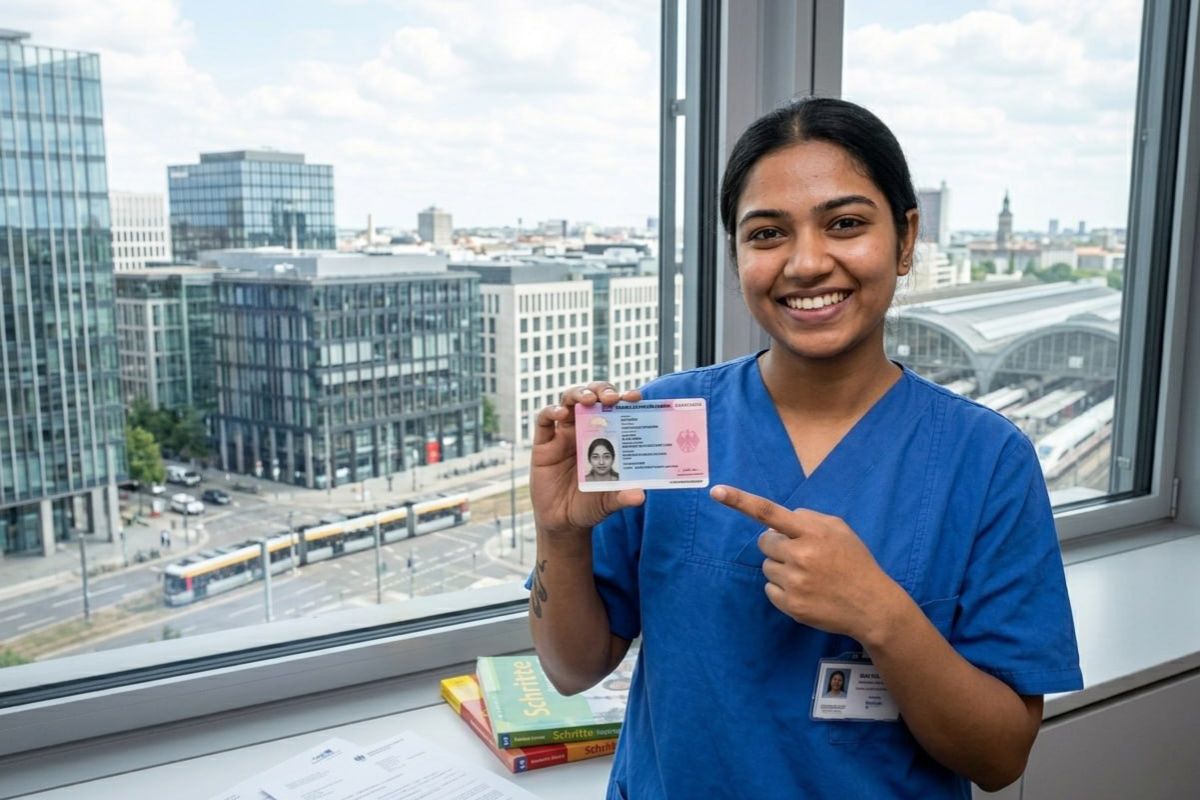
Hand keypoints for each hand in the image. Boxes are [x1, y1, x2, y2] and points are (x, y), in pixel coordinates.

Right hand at [531, 382, 645, 539]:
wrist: (563, 523)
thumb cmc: (590, 505)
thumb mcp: (609, 501)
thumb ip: (622, 496)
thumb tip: (639, 496)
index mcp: (605, 437)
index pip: (615, 409)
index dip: (623, 398)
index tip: (635, 397)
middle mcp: (584, 431)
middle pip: (592, 397)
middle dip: (601, 390)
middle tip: (611, 397)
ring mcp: (563, 435)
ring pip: (568, 401)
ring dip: (578, 394)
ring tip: (589, 400)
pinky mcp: (544, 445)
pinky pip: (544, 421)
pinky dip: (551, 411)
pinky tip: (561, 413)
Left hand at [709, 484, 899, 639]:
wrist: (872, 606)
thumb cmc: (855, 562)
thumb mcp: (838, 529)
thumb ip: (807, 519)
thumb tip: (773, 522)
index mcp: (813, 532)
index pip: (769, 512)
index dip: (741, 501)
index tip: (717, 491)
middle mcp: (800, 556)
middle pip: (764, 542)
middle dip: (777, 544)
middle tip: (801, 553)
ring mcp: (795, 583)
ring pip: (766, 567)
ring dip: (781, 567)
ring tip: (809, 574)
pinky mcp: (791, 605)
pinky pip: (770, 589)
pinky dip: (782, 589)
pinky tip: (806, 590)